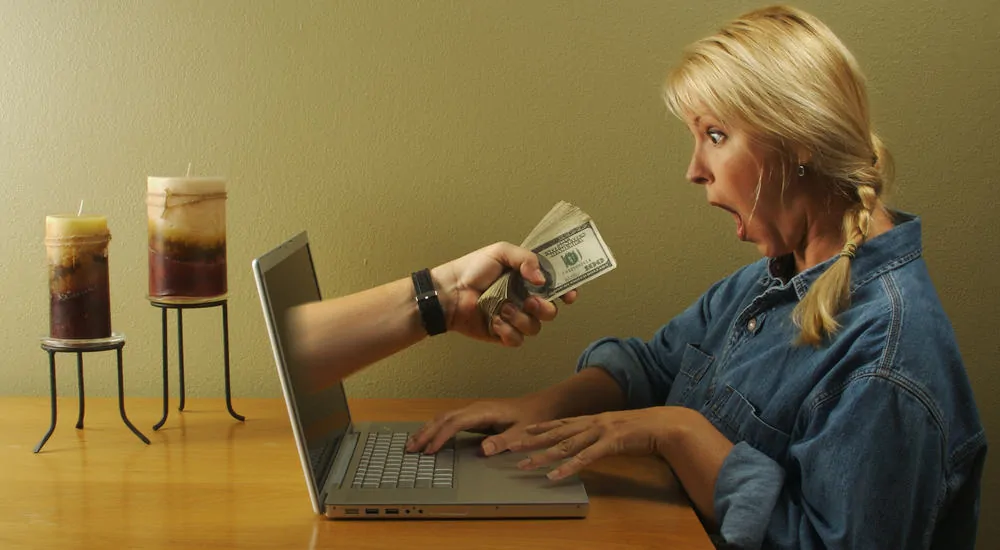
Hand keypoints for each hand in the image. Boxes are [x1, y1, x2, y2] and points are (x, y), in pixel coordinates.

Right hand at [406, 398, 554, 454]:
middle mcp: (474, 409)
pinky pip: (449, 420)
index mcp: (483, 412)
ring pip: (443, 417)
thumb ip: (502, 442)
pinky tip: (428, 436)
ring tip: (411, 443)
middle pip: (443, 419)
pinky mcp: (473, 416)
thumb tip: (483, 450)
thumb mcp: (520, 434)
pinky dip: (435, 428)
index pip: (455, 423)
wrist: (538, 406)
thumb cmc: (530, 419)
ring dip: (427, 429)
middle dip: (425, 433)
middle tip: (410, 448)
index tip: (430, 451)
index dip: (441, 437)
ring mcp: (472, 411)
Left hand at [431, 241, 577, 345]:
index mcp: (527, 280)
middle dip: (545, 308)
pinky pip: (516, 339)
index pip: (555, 287)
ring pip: (535, 327)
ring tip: (502, 308)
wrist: (450, 291)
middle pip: (550, 311)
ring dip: (520, 318)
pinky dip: (507, 331)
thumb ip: (525, 259)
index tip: (569, 295)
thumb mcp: (501, 252)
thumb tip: (542, 279)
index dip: (566, 292)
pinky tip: (494, 321)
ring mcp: (514, 318)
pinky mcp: (502, 334)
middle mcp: (524, 300)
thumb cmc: (472, 269)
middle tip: (530, 301)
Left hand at [511, 408, 672, 479]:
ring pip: (566, 445)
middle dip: (533, 440)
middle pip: (557, 432)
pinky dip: (568, 467)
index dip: (542, 426)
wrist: (665, 425)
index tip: (524, 430)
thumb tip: (591, 443)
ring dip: (544, 456)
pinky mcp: (610, 443)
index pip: (562, 422)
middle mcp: (593, 422)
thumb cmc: (643, 430)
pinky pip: (585, 458)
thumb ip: (601, 435)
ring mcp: (600, 431)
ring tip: (526, 464)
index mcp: (594, 419)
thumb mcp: (617, 430)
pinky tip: (555, 475)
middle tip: (512, 447)